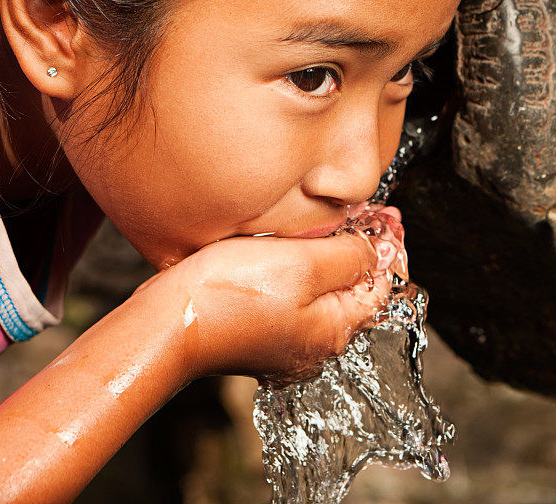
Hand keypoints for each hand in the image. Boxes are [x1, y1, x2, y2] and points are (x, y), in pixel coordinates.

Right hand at [137, 231, 389, 383]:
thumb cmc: (228, 295)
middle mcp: (312, 341)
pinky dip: (306, 265)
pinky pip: (296, 292)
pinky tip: (299, 243)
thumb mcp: (303, 266)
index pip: (380, 287)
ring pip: (324, 289)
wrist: (164, 322)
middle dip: (364, 250)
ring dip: (335, 255)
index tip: (390, 217)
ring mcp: (284, 337)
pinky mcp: (257, 325)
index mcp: (332, 330)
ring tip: (339, 221)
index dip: (390, 248)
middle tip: (370, 213)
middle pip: (353, 289)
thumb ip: (349, 257)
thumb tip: (381, 250)